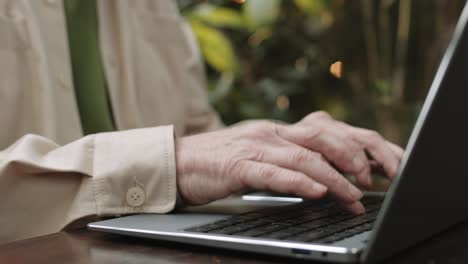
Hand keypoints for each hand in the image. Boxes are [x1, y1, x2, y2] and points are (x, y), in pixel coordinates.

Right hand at [175, 111, 402, 213]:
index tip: (383, 163)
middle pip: (323, 135)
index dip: (359, 143)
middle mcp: (272, 132)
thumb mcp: (262, 154)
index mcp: (280, 130)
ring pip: (303, 157)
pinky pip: (273, 173)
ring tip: (354, 195)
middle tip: (376, 177)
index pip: (329, 129)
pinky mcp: (238, 165)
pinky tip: (317, 192)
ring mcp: (255, 146)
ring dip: (333, 176)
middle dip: (355, 155)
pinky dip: (298, 182)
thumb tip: (329, 176)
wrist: (178, 162)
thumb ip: (291, 159)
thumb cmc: (222, 161)